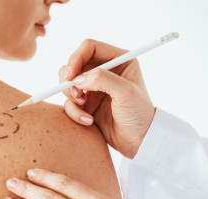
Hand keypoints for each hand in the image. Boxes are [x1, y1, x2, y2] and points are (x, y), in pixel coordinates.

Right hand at [59, 39, 154, 158]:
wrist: (138, 141)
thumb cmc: (139, 114)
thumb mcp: (126, 93)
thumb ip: (103, 80)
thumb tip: (78, 78)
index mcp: (118, 60)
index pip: (89, 48)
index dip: (76, 57)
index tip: (71, 74)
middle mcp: (103, 71)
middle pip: (74, 63)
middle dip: (70, 78)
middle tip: (75, 93)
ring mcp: (93, 87)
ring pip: (68, 82)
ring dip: (70, 95)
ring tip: (83, 106)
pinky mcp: (85, 103)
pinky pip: (69, 102)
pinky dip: (74, 111)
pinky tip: (88, 120)